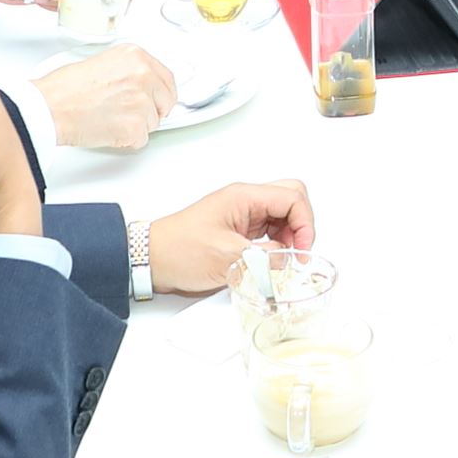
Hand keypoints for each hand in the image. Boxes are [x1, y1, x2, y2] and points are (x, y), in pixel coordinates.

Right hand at [33, 45, 178, 151]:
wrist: (50, 107)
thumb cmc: (65, 88)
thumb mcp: (103, 62)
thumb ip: (128, 71)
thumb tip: (142, 84)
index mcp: (135, 56)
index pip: (167, 78)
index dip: (161, 93)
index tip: (158, 99)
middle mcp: (143, 75)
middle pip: (166, 101)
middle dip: (152, 110)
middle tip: (129, 113)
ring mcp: (141, 101)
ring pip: (153, 122)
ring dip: (135, 125)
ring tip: (110, 118)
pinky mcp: (135, 126)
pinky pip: (141, 140)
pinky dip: (126, 140)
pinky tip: (108, 129)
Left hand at [145, 179, 315, 294]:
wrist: (151, 259)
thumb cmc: (179, 251)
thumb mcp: (227, 258)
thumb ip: (264, 258)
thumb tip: (288, 260)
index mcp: (244, 197)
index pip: (292, 197)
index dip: (305, 223)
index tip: (302, 250)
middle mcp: (245, 200)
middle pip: (291, 198)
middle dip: (302, 224)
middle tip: (299, 252)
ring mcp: (242, 213)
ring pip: (282, 214)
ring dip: (291, 235)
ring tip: (285, 259)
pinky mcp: (238, 229)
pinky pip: (270, 228)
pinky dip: (278, 243)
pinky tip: (272, 259)